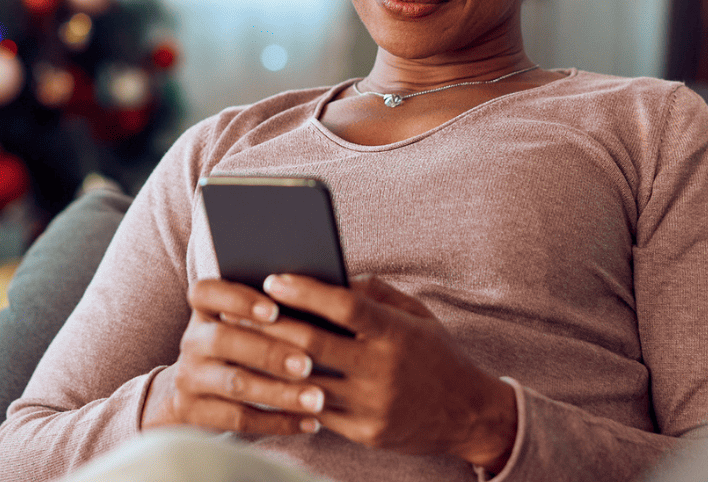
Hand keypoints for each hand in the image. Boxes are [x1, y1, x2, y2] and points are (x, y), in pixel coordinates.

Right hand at [140, 278, 330, 435]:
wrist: (195, 394)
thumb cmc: (242, 348)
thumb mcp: (244, 326)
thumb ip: (273, 313)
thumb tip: (323, 303)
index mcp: (204, 310)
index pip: (206, 292)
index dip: (237, 299)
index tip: (274, 310)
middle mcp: (192, 341)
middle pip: (223, 340)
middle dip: (268, 352)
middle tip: (307, 363)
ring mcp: (189, 378)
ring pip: (236, 384)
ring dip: (280, 392)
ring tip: (317, 398)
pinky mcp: (196, 413)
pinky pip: (240, 419)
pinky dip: (278, 422)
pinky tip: (310, 422)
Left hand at [257, 273, 517, 470]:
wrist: (468, 415)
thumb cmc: (434, 354)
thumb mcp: (416, 315)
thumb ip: (375, 293)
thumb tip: (329, 275)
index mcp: (397, 333)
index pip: (345, 306)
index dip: (306, 292)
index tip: (273, 279)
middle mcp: (383, 369)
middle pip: (314, 344)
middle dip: (271, 325)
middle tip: (239, 310)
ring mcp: (373, 405)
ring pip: (307, 381)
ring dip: (269, 362)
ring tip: (242, 344)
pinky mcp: (366, 433)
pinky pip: (316, 410)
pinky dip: (289, 393)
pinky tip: (265, 378)